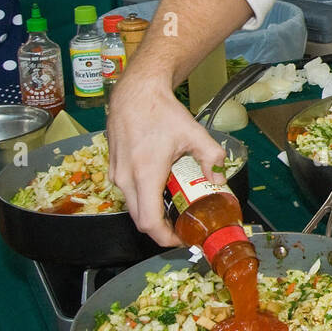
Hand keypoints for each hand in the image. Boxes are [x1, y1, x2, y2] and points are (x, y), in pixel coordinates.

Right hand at [106, 67, 227, 247]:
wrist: (135, 92)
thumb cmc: (161, 111)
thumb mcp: (194, 133)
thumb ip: (212, 158)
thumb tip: (218, 178)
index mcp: (145, 174)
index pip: (149, 222)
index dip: (165, 238)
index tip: (181, 239)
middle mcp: (125, 178)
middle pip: (140, 220)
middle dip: (161, 228)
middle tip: (181, 226)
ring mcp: (115, 173)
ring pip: (132, 206)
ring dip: (151, 212)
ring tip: (173, 206)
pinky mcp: (112, 167)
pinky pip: (127, 192)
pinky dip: (143, 197)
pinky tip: (160, 187)